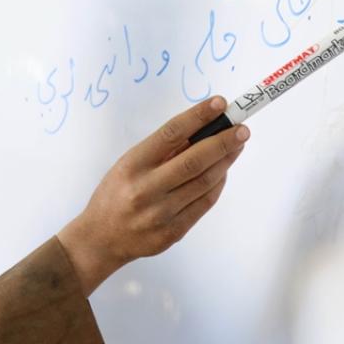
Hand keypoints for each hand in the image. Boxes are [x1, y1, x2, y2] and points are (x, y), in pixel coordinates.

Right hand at [57, 96, 249, 294]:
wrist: (101, 239)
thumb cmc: (115, 194)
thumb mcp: (128, 164)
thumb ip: (162, 151)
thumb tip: (201, 130)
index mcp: (132, 166)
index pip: (171, 134)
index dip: (198, 116)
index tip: (219, 104)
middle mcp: (146, 189)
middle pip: (194, 160)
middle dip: (223, 142)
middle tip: (242, 129)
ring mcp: (161, 214)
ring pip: (205, 182)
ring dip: (225, 161)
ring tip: (236, 146)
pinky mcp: (173, 232)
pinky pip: (204, 203)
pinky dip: (218, 184)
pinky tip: (223, 171)